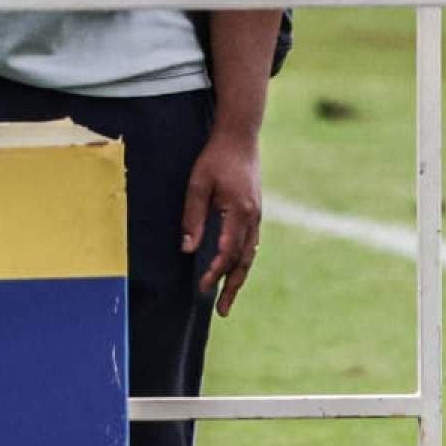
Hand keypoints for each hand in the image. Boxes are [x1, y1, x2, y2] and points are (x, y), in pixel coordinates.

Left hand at [181, 126, 261, 317]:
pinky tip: (235, 268)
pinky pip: (252, 243)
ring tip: (229, 297)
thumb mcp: (198, 184)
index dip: (215, 272)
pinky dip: (244, 260)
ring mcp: (257, 214)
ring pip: (250, 254)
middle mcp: (253, 218)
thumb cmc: (216, 157)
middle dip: (232, 287)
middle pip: (244, 261)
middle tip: (222, 311)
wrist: (240, 135)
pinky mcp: (255, 210)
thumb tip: (188, 248)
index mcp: (240, 213)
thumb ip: (193, 217)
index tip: (203, 287)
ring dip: (239, 277)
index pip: (227, 252)